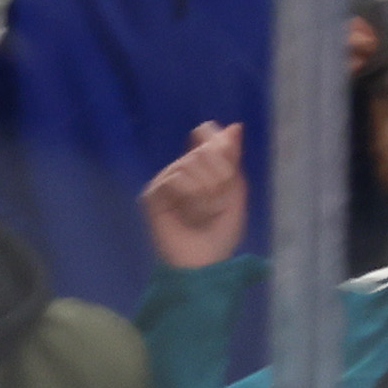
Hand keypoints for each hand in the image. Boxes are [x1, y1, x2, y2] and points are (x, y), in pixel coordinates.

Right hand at [141, 119, 248, 268]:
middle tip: (218, 203)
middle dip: (219, 177)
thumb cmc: (221, 230)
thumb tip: (234, 126)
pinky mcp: (152, 195)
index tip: (228, 170)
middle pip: (204, 151)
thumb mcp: (235, 190)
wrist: (204, 261)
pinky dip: (191, 198)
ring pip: (189, 164)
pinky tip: (190, 215)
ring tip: (205, 213)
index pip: (208, 139)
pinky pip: (175, 180)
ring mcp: (164, 182)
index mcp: (202, 169)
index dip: (219, 146)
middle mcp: (181, 171)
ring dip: (206, 191)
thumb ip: (231, 158)